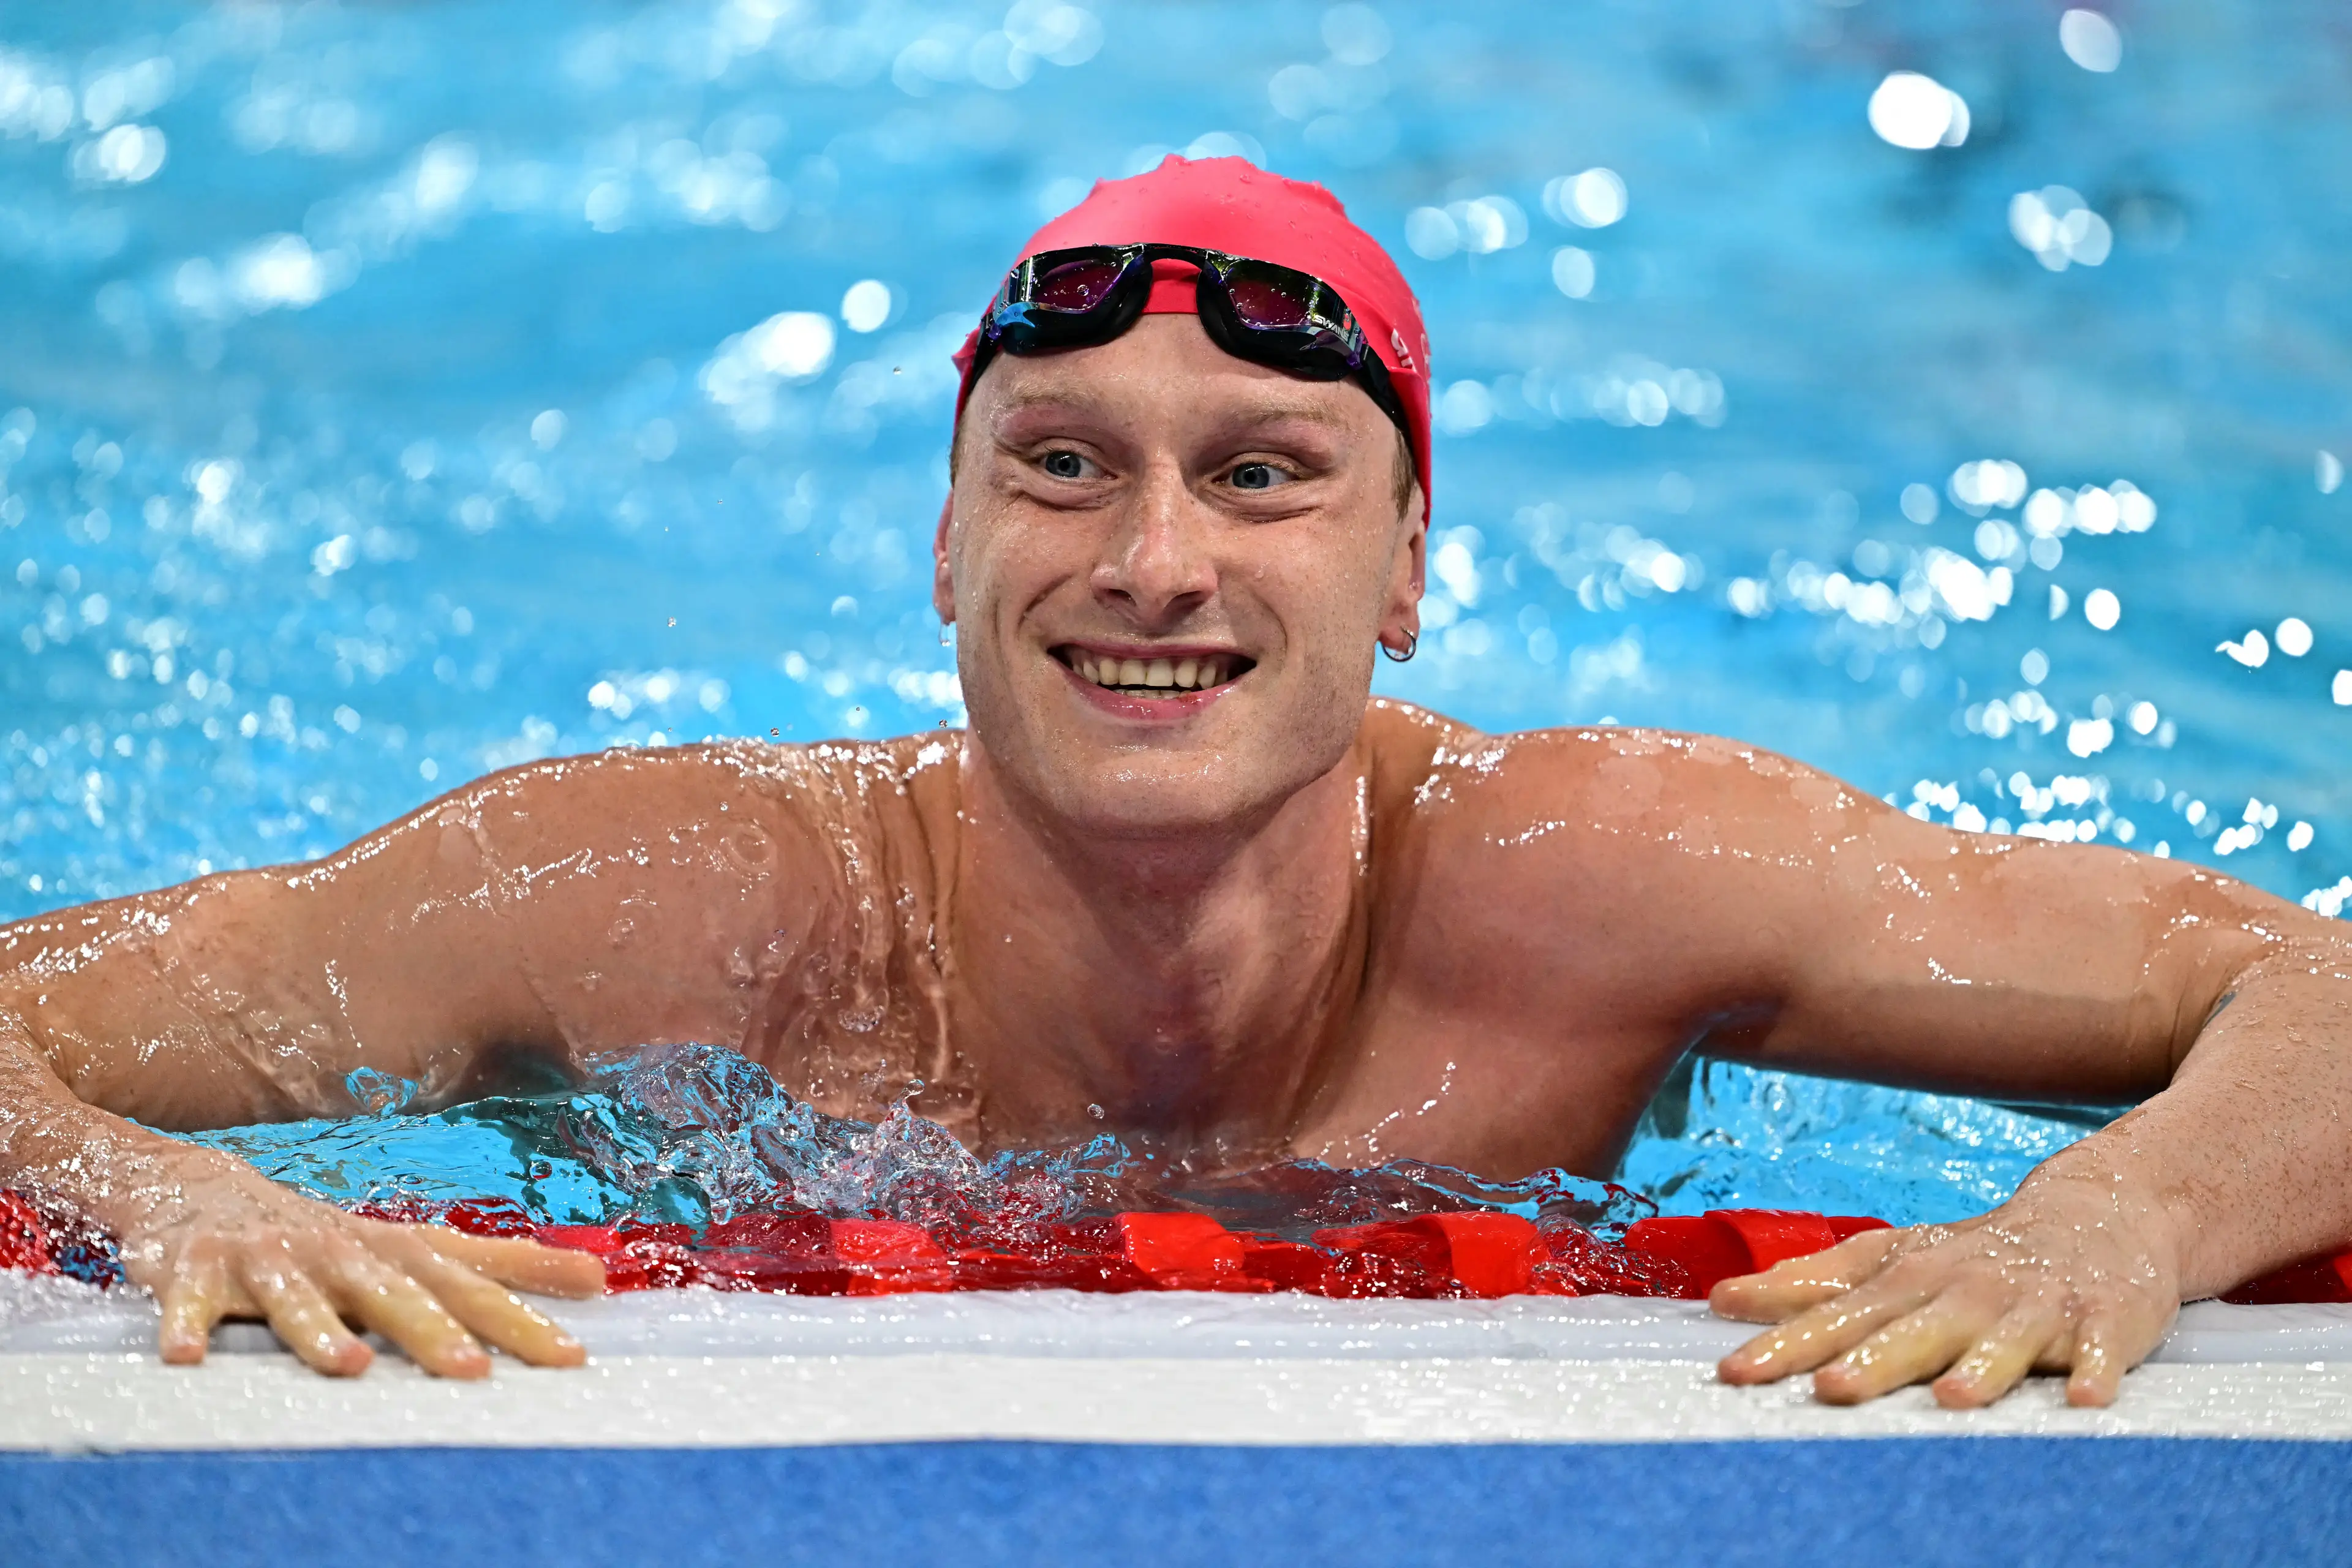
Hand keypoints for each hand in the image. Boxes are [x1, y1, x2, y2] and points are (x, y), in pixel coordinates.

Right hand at [111, 1146, 604, 1377]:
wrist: (205, 1192)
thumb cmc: (332, 1240)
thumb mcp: (418, 1248)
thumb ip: (506, 1267)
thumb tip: (601, 1276)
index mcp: (394, 1252)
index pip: (469, 1289)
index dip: (520, 1319)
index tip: (569, 1356)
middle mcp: (338, 1253)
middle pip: (391, 1295)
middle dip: (431, 1331)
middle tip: (471, 1370)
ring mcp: (267, 1260)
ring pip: (294, 1298)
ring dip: (317, 1331)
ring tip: (346, 1365)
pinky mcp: (194, 1270)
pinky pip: (186, 1301)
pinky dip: (185, 1324)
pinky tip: (187, 1355)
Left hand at [1708, 1175, 2179, 1406]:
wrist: (2095, 1213)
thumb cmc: (1975, 1254)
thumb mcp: (1891, 1258)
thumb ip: (1812, 1282)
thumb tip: (1724, 1298)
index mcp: (1908, 1280)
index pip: (1837, 1314)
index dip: (1786, 1342)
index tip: (1735, 1370)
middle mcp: (1964, 1292)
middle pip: (1911, 1330)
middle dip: (1871, 1361)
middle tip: (1830, 1390)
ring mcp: (2034, 1307)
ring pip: (2004, 1342)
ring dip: (1980, 1371)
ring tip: (1953, 1400)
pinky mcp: (2101, 1321)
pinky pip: (2101, 1352)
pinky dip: (2097, 1372)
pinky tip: (2088, 1399)